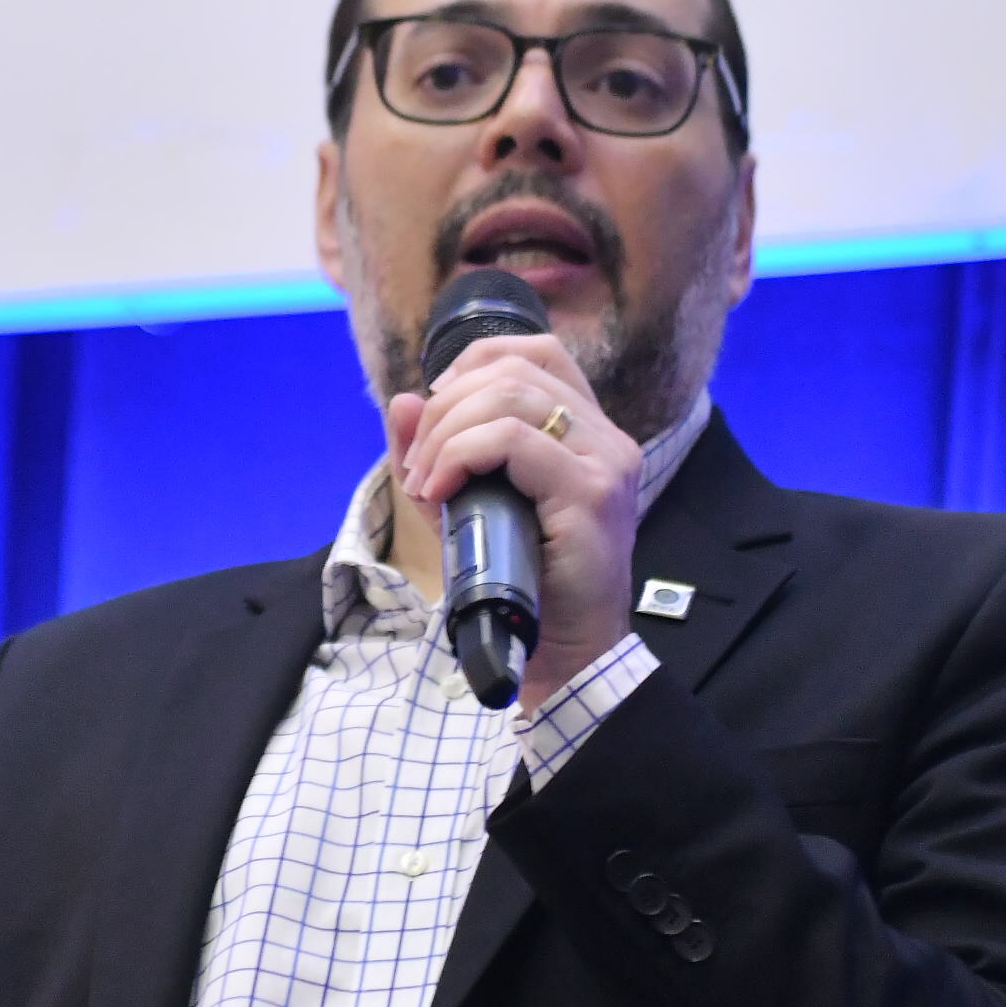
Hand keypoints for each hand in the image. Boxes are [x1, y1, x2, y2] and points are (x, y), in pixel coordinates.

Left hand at [388, 332, 640, 707]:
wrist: (565, 653)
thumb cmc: (523, 584)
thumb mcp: (467, 507)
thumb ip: (436, 452)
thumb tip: (400, 400)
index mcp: (586, 432)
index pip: (537, 353)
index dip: (476, 362)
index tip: (435, 409)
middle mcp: (605, 438)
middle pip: (513, 370)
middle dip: (444, 408)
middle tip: (417, 465)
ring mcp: (605, 462)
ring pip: (509, 397)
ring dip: (446, 433)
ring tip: (425, 482)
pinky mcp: (592, 493)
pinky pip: (514, 441)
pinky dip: (461, 456)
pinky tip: (440, 492)